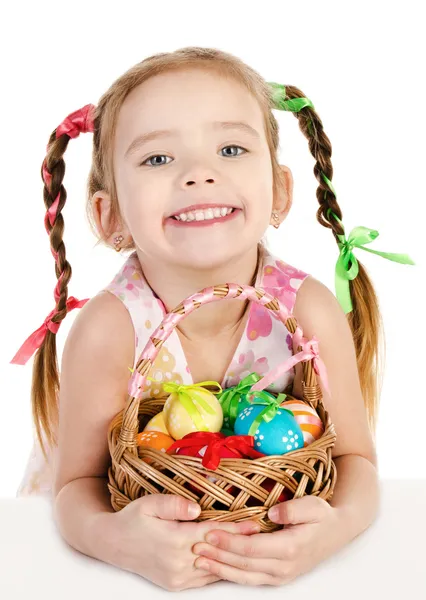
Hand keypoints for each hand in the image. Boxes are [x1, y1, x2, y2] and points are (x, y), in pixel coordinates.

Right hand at [107, 493, 260, 590]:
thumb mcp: (149, 504)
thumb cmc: (133, 519)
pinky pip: (205, 579)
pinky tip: (232, 560)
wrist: (112, 544)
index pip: (213, 534)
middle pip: (217, 552)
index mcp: (174, 541)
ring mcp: (178, 577)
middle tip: (263, 535)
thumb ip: (173, 505)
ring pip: (214, 569)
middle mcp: (178, 563)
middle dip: (240, 545)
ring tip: (254, 548)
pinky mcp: (176, 584)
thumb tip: (197, 508)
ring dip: (233, 559)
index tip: (256, 524)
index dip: (236, 530)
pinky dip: (220, 569)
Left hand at [192, 495, 344, 585]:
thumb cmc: (322, 515)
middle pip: (244, 564)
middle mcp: (285, 567)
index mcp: (291, 548)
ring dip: (220, 568)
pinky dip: (231, 574)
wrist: (337, 531)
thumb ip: (292, 509)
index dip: (229, 542)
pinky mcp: (279, 576)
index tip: (210, 532)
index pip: (252, 548)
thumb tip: (272, 512)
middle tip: (195, 546)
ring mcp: (281, 575)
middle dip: (218, 556)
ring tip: (199, 559)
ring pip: (245, 576)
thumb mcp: (312, 506)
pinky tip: (217, 567)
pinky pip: (251, 578)